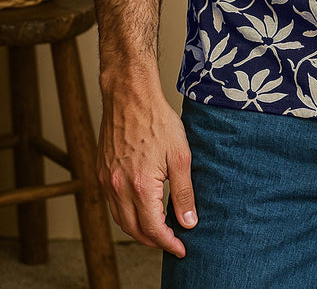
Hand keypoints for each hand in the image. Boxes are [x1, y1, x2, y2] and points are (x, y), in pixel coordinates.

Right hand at [97, 82, 196, 256]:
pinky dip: (125, 214)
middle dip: (153, 241)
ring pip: (120, 220)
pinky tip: (139, 209)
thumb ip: (184, 192)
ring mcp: (106, 181)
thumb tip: (189, 222)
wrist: (130, 95)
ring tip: (158, 230)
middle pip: (134, 230)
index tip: (181, 249)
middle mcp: (118, 188)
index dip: (168, 243)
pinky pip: (111, 204)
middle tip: (171, 242)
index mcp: (140, 186)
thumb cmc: (157, 120)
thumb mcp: (181, 155)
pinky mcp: (101, 172)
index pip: (154, 229)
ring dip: (138, 230)